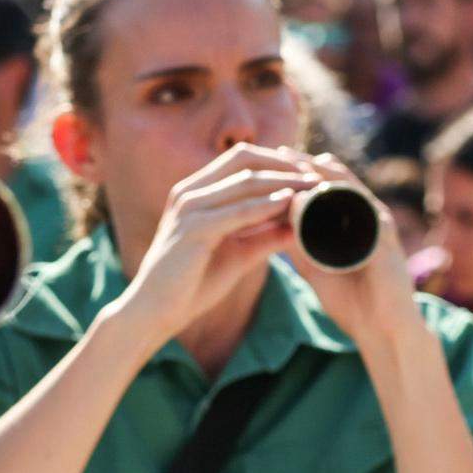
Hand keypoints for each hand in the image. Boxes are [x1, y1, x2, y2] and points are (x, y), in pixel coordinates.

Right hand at [106, 143, 307, 343]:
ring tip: (312, 188)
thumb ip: (266, 236)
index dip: (277, 161)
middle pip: (244, 159)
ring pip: (244, 181)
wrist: (156, 312)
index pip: (241, 160)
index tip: (308, 172)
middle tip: (316, 176)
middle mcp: (189, 191)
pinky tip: (290, 204)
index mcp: (196, 192)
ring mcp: (189, 207)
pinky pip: (237, 211)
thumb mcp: (238, 254)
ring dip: (282, 182)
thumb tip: (300, 227)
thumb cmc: (192, 284)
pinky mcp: (193, 229)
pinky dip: (266, 205)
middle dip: (283, 164)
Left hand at [289, 152, 425, 353]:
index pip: (325, 186)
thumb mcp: (315, 268)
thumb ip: (298, 245)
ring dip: (323, 173)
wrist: (383, 332)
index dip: (299, 172)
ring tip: (296, 162)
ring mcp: (379, 225)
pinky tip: (319, 193)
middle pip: (337, 179)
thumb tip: (271, 224)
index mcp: (352, 222)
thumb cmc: (353, 304)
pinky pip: (362, 211)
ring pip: (350, 188)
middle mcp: (368, 217)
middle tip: (280, 151)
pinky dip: (341, 201)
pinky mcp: (385, 239)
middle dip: (308, 164)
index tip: (269, 161)